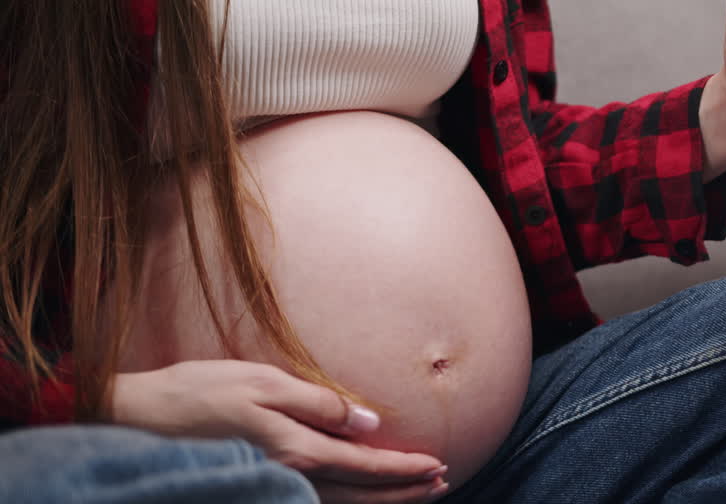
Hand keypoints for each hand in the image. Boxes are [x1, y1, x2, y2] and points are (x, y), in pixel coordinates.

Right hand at [112, 361, 449, 502]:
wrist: (134, 420)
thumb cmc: (199, 393)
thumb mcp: (264, 382)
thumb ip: (320, 402)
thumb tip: (368, 421)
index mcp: (295, 451)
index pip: (366, 466)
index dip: (404, 469)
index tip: (438, 466)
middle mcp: (289, 480)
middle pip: (361, 496)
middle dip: (404, 491)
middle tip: (442, 483)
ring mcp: (272, 489)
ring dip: (382, 500)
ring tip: (417, 492)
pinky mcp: (258, 488)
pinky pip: (316, 502)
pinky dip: (350, 500)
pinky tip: (363, 493)